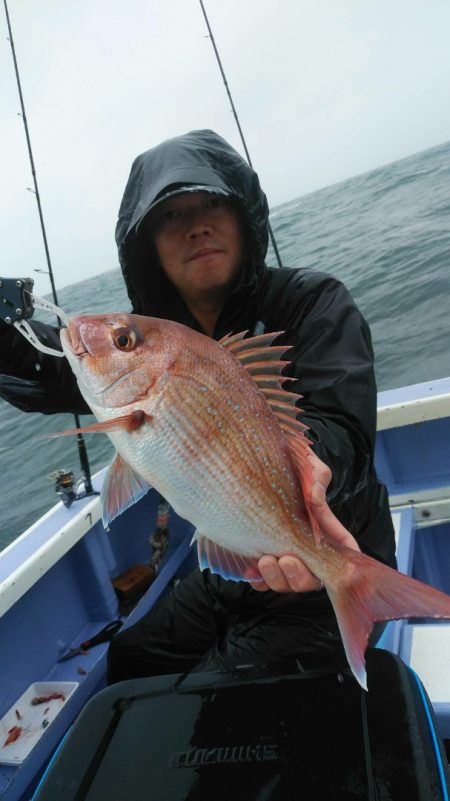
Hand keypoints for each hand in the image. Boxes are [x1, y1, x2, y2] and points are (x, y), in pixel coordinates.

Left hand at [250, 450, 359, 592]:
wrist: (254, 463)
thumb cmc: (291, 465)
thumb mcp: (308, 466)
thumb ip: (316, 478)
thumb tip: (314, 495)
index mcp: (324, 530)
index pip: (342, 553)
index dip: (342, 566)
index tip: (332, 566)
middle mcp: (304, 548)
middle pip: (311, 579)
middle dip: (300, 576)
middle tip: (288, 559)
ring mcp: (281, 554)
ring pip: (285, 583)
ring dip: (277, 578)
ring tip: (265, 560)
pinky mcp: (257, 556)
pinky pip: (259, 580)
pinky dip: (257, 579)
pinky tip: (251, 569)